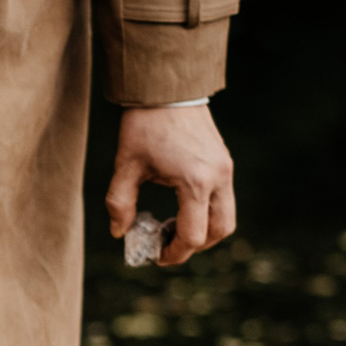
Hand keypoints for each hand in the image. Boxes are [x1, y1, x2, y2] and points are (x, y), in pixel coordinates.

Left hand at [106, 104, 236, 265]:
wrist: (167, 90)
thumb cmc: (144, 126)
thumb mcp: (126, 167)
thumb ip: (120, 204)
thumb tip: (119, 232)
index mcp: (195, 182)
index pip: (193, 235)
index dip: (175, 253)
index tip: (156, 256)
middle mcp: (218, 177)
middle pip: (220, 231)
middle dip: (195, 246)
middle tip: (166, 245)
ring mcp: (225, 168)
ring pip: (226, 217)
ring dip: (204, 230)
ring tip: (172, 227)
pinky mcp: (224, 161)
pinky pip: (224, 199)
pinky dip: (206, 212)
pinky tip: (180, 207)